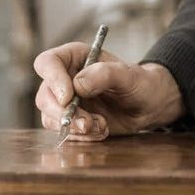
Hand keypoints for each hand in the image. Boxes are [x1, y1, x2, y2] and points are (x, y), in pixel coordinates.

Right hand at [33, 43, 183, 140]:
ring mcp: (66, 102)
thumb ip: (104, 74)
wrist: (149, 106)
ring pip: (51, 118)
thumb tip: (78, 85)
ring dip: (75, 128)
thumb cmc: (139, 83)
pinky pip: (65, 132)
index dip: (53, 80)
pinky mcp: (72, 121)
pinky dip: (82, 137)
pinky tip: (102, 131)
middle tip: (87, 123)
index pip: (47, 63)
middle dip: (64, 114)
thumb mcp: (129, 75)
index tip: (69, 97)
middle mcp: (65, 78)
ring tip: (102, 126)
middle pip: (45, 96)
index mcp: (74, 57)